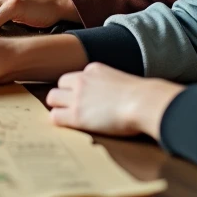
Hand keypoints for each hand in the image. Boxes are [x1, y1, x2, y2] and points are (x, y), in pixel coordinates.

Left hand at [46, 63, 183, 137]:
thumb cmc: (143, 97)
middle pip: (59, 85)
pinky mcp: (76, 115)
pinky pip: (55, 116)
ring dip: (59, 107)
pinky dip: (59, 121)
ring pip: (52, 98)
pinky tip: (69, 126)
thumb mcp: (122, 81)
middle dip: (64, 96)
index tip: (86, 99)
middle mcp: (81, 80)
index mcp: (94, 69)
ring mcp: (77, 97)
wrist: (143, 102)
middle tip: (74, 109)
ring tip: (70, 117)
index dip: (78, 89)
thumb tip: (114, 97)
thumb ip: (110, 85)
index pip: (75, 77)